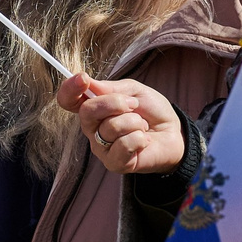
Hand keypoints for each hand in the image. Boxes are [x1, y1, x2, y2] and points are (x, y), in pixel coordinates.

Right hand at [60, 73, 184, 175]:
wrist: (173, 133)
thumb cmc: (151, 112)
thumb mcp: (134, 91)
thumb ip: (112, 89)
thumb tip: (89, 84)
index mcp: (93, 108)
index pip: (68, 100)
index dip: (70, 89)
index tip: (83, 79)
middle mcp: (92, 129)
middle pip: (87, 112)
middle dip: (114, 103)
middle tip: (134, 105)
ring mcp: (101, 147)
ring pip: (110, 127)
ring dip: (134, 122)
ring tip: (142, 126)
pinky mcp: (114, 163)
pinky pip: (123, 145)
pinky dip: (139, 138)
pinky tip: (143, 141)